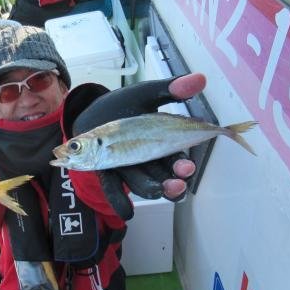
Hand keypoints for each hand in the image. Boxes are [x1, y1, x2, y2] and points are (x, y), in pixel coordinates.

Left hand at [66, 73, 205, 219]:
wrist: (89, 111)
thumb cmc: (120, 106)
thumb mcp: (144, 94)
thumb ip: (169, 90)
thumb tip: (200, 79)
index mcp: (160, 143)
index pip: (177, 159)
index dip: (183, 165)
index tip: (188, 166)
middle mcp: (147, 160)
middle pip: (165, 177)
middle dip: (175, 181)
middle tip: (180, 180)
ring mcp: (128, 169)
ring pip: (145, 186)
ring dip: (154, 189)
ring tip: (160, 189)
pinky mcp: (108, 172)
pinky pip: (115, 190)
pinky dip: (120, 201)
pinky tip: (127, 211)